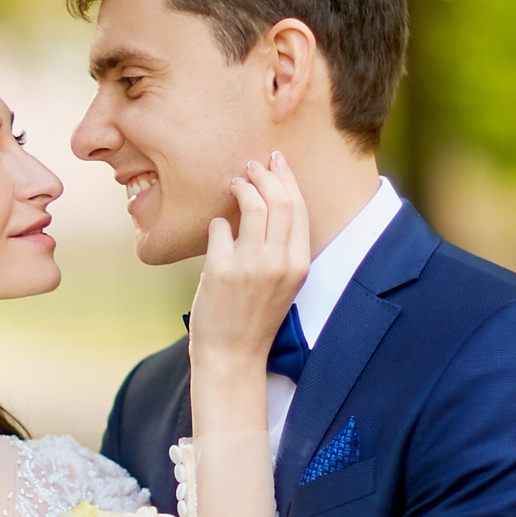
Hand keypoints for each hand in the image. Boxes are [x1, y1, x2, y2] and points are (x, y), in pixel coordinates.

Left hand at [188, 152, 309, 368]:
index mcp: (299, 265)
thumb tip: (266, 201)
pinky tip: (216, 229)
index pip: (298, 209)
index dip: (287, 179)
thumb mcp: (282, 283)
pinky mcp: (221, 269)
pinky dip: (217, 223)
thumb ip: (280, 248)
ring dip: (241, 187)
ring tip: (234, 183)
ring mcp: (251, 266)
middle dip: (265, 174)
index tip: (277, 161)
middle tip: (252, 164)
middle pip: (279, 200)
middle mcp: (279, 263)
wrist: (232, 355)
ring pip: (252, 206)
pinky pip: (219, 228)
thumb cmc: (254, 317)